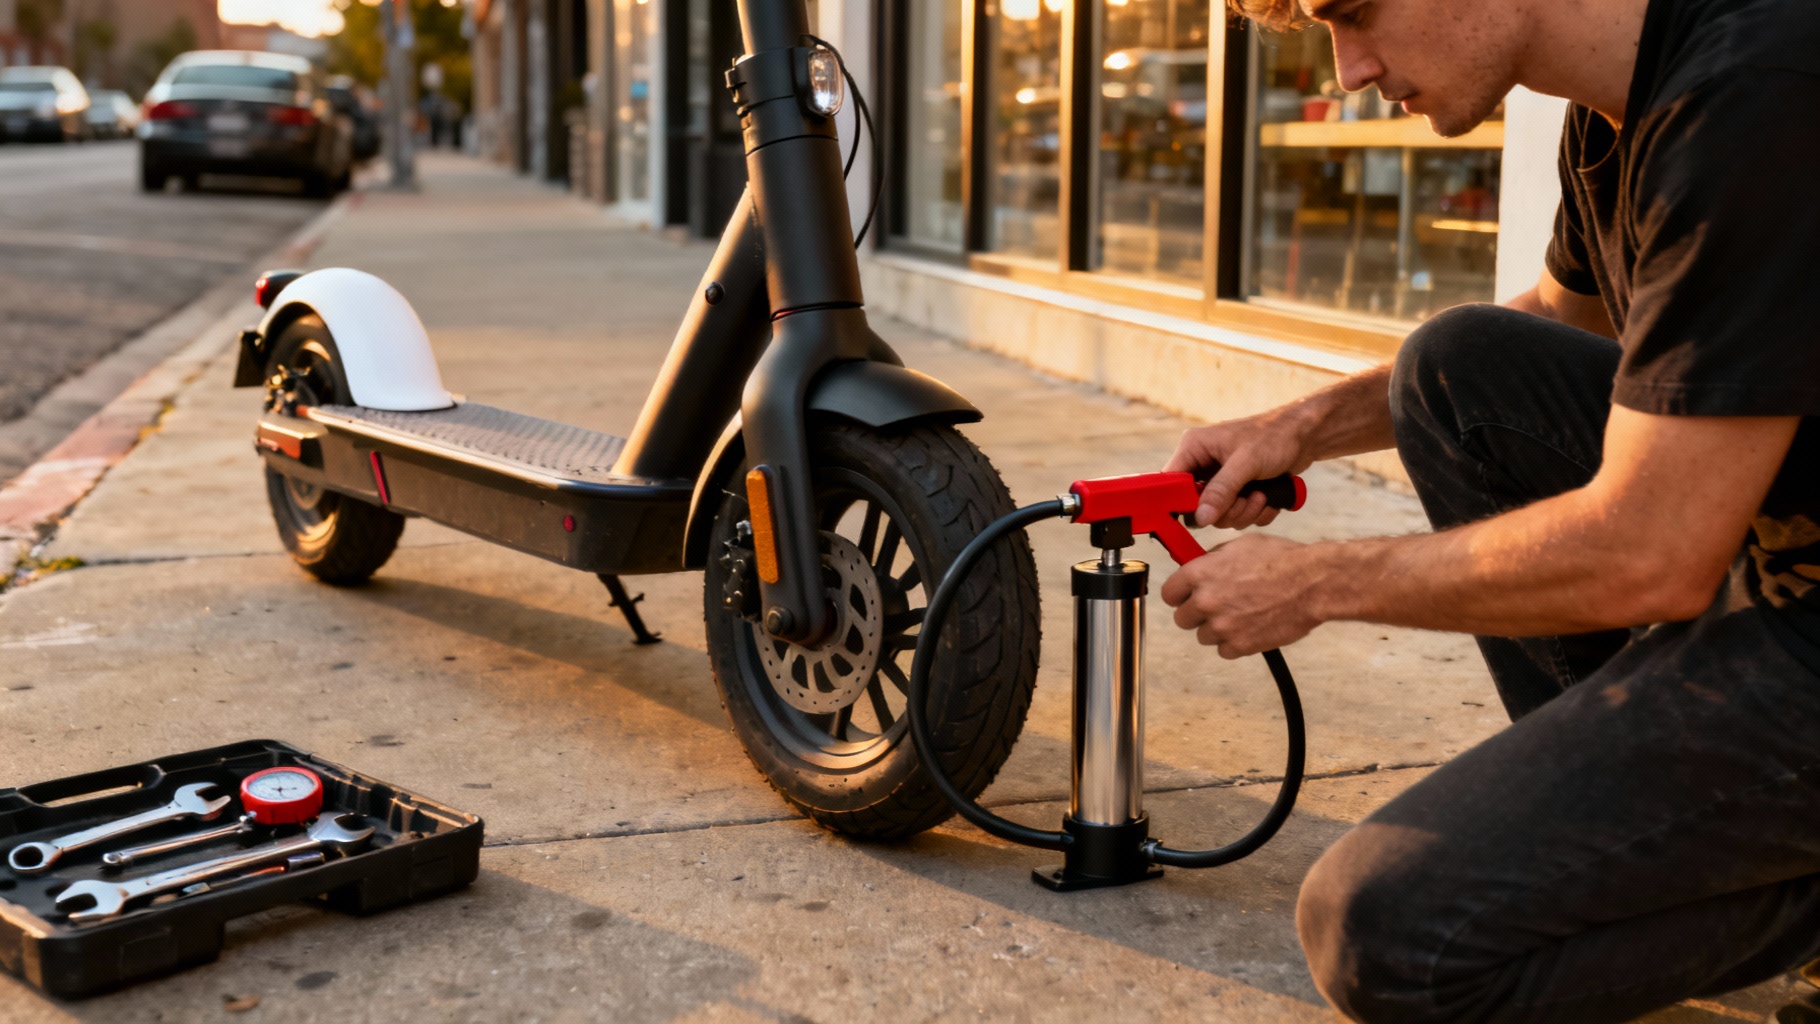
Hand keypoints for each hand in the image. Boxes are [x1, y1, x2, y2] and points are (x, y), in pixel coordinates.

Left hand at [1160, 534, 1321, 657]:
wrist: (1312, 583)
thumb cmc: (1282, 560)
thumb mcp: (1240, 546)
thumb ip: (1213, 560)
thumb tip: (1201, 566)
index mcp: (1200, 574)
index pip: (1169, 594)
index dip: (1179, 595)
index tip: (1187, 596)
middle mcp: (1205, 601)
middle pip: (1182, 619)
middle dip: (1197, 614)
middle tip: (1217, 607)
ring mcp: (1222, 626)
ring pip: (1203, 636)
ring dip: (1217, 629)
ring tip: (1240, 616)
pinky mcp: (1240, 646)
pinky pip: (1224, 651)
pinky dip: (1235, 643)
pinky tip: (1249, 628)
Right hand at [1165, 410, 1311, 528]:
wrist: (1305, 436)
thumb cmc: (1274, 437)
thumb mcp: (1246, 462)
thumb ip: (1221, 490)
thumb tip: (1200, 517)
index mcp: (1194, 448)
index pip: (1171, 482)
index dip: (1181, 502)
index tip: (1202, 514)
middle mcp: (1203, 464)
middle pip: (1197, 506)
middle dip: (1227, 510)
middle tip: (1248, 499)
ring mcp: (1220, 479)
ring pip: (1219, 515)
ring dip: (1244, 512)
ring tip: (1262, 496)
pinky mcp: (1237, 490)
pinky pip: (1237, 515)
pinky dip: (1255, 513)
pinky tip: (1268, 497)